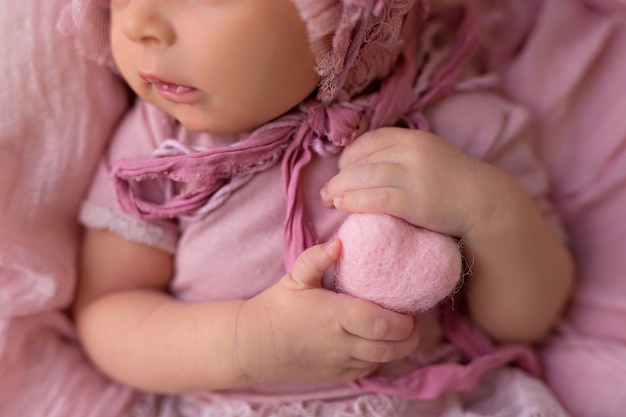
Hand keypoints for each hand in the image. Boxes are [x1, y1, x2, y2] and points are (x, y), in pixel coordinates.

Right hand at [236, 239, 419, 383]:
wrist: (255, 344)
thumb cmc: (277, 307)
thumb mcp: (294, 278)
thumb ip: (317, 258)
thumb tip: (339, 242)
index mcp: (336, 316)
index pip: (383, 323)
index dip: (404, 319)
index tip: (409, 306)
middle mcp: (342, 343)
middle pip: (392, 346)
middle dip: (410, 335)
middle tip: (411, 318)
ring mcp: (341, 363)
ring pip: (384, 361)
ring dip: (399, 347)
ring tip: (400, 330)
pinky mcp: (338, 375)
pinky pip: (369, 369)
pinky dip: (380, 358)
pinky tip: (377, 342)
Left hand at [320, 127, 500, 237]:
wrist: (485, 201)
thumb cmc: (454, 181)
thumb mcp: (429, 154)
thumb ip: (403, 154)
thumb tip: (367, 164)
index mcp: (413, 137)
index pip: (369, 141)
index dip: (348, 156)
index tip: (340, 171)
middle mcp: (411, 151)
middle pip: (361, 161)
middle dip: (338, 177)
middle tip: (326, 191)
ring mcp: (413, 176)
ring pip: (364, 178)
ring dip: (339, 189)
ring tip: (329, 200)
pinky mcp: (414, 201)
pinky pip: (375, 199)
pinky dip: (354, 201)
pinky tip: (343, 206)